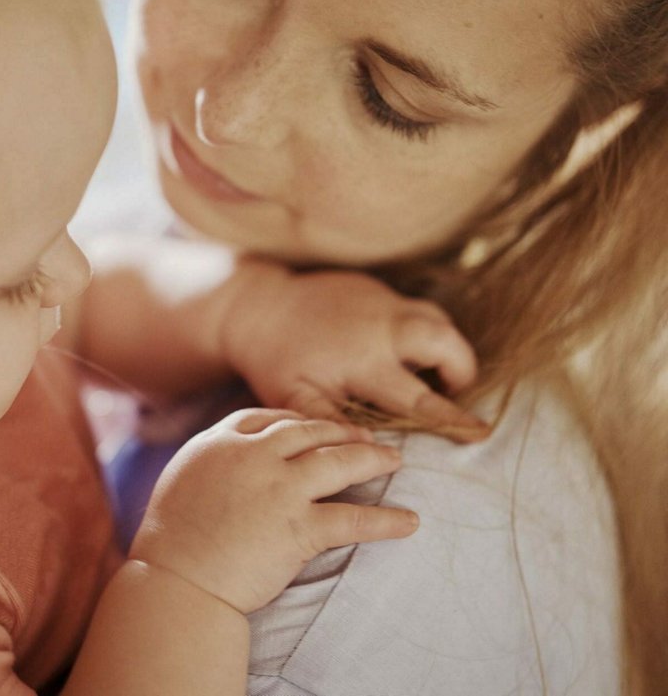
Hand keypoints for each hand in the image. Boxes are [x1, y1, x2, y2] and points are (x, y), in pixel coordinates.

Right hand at [129, 409, 417, 614]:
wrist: (177, 577)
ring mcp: (280, 489)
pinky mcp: (299, 527)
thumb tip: (228, 461)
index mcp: (220, 442)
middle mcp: (253, 456)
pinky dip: (386, 521)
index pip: (267, 417)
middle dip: (341, 431)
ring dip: (372, 458)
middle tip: (364, 436)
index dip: (296, 420)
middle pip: (310, 430)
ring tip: (394, 460)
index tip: (314, 426)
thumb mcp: (182, 478)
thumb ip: (212, 462)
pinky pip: (353, 518)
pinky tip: (410, 521)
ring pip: (339, 461)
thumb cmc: (170, 539)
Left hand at [223, 266, 487, 441]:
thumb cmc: (276, 361)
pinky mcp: (375, 286)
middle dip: (462, 368)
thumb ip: (334, 423)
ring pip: (436, 319)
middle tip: (455, 392)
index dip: (452, 418)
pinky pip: (413, 308)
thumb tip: (374, 450)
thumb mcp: (296, 398)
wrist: (257, 306)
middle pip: (445, 342)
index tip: (480, 432)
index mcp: (364, 361)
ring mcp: (381, 300)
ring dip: (446, 346)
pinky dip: (423, 329)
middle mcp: (382, 326)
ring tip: (435, 373)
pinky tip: (408, 351)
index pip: (419, 397)